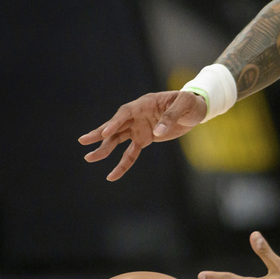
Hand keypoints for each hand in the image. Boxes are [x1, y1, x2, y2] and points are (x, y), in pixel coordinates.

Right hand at [78, 90, 205, 180]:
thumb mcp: (184, 104)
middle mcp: (137, 116)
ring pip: (117, 140)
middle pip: (115, 126)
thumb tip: (157, 133)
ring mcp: (139, 128)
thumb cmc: (190, 102)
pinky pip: (131, 153)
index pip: (125, 113)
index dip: (115, 122)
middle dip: (100, 134)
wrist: (196, 109)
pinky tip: (112, 176)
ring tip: (90, 158)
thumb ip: (171, 116)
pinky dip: (122, 164)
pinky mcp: (144, 139)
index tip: (106, 132)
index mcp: (144, 104)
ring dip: (104, 149)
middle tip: (84, 141)